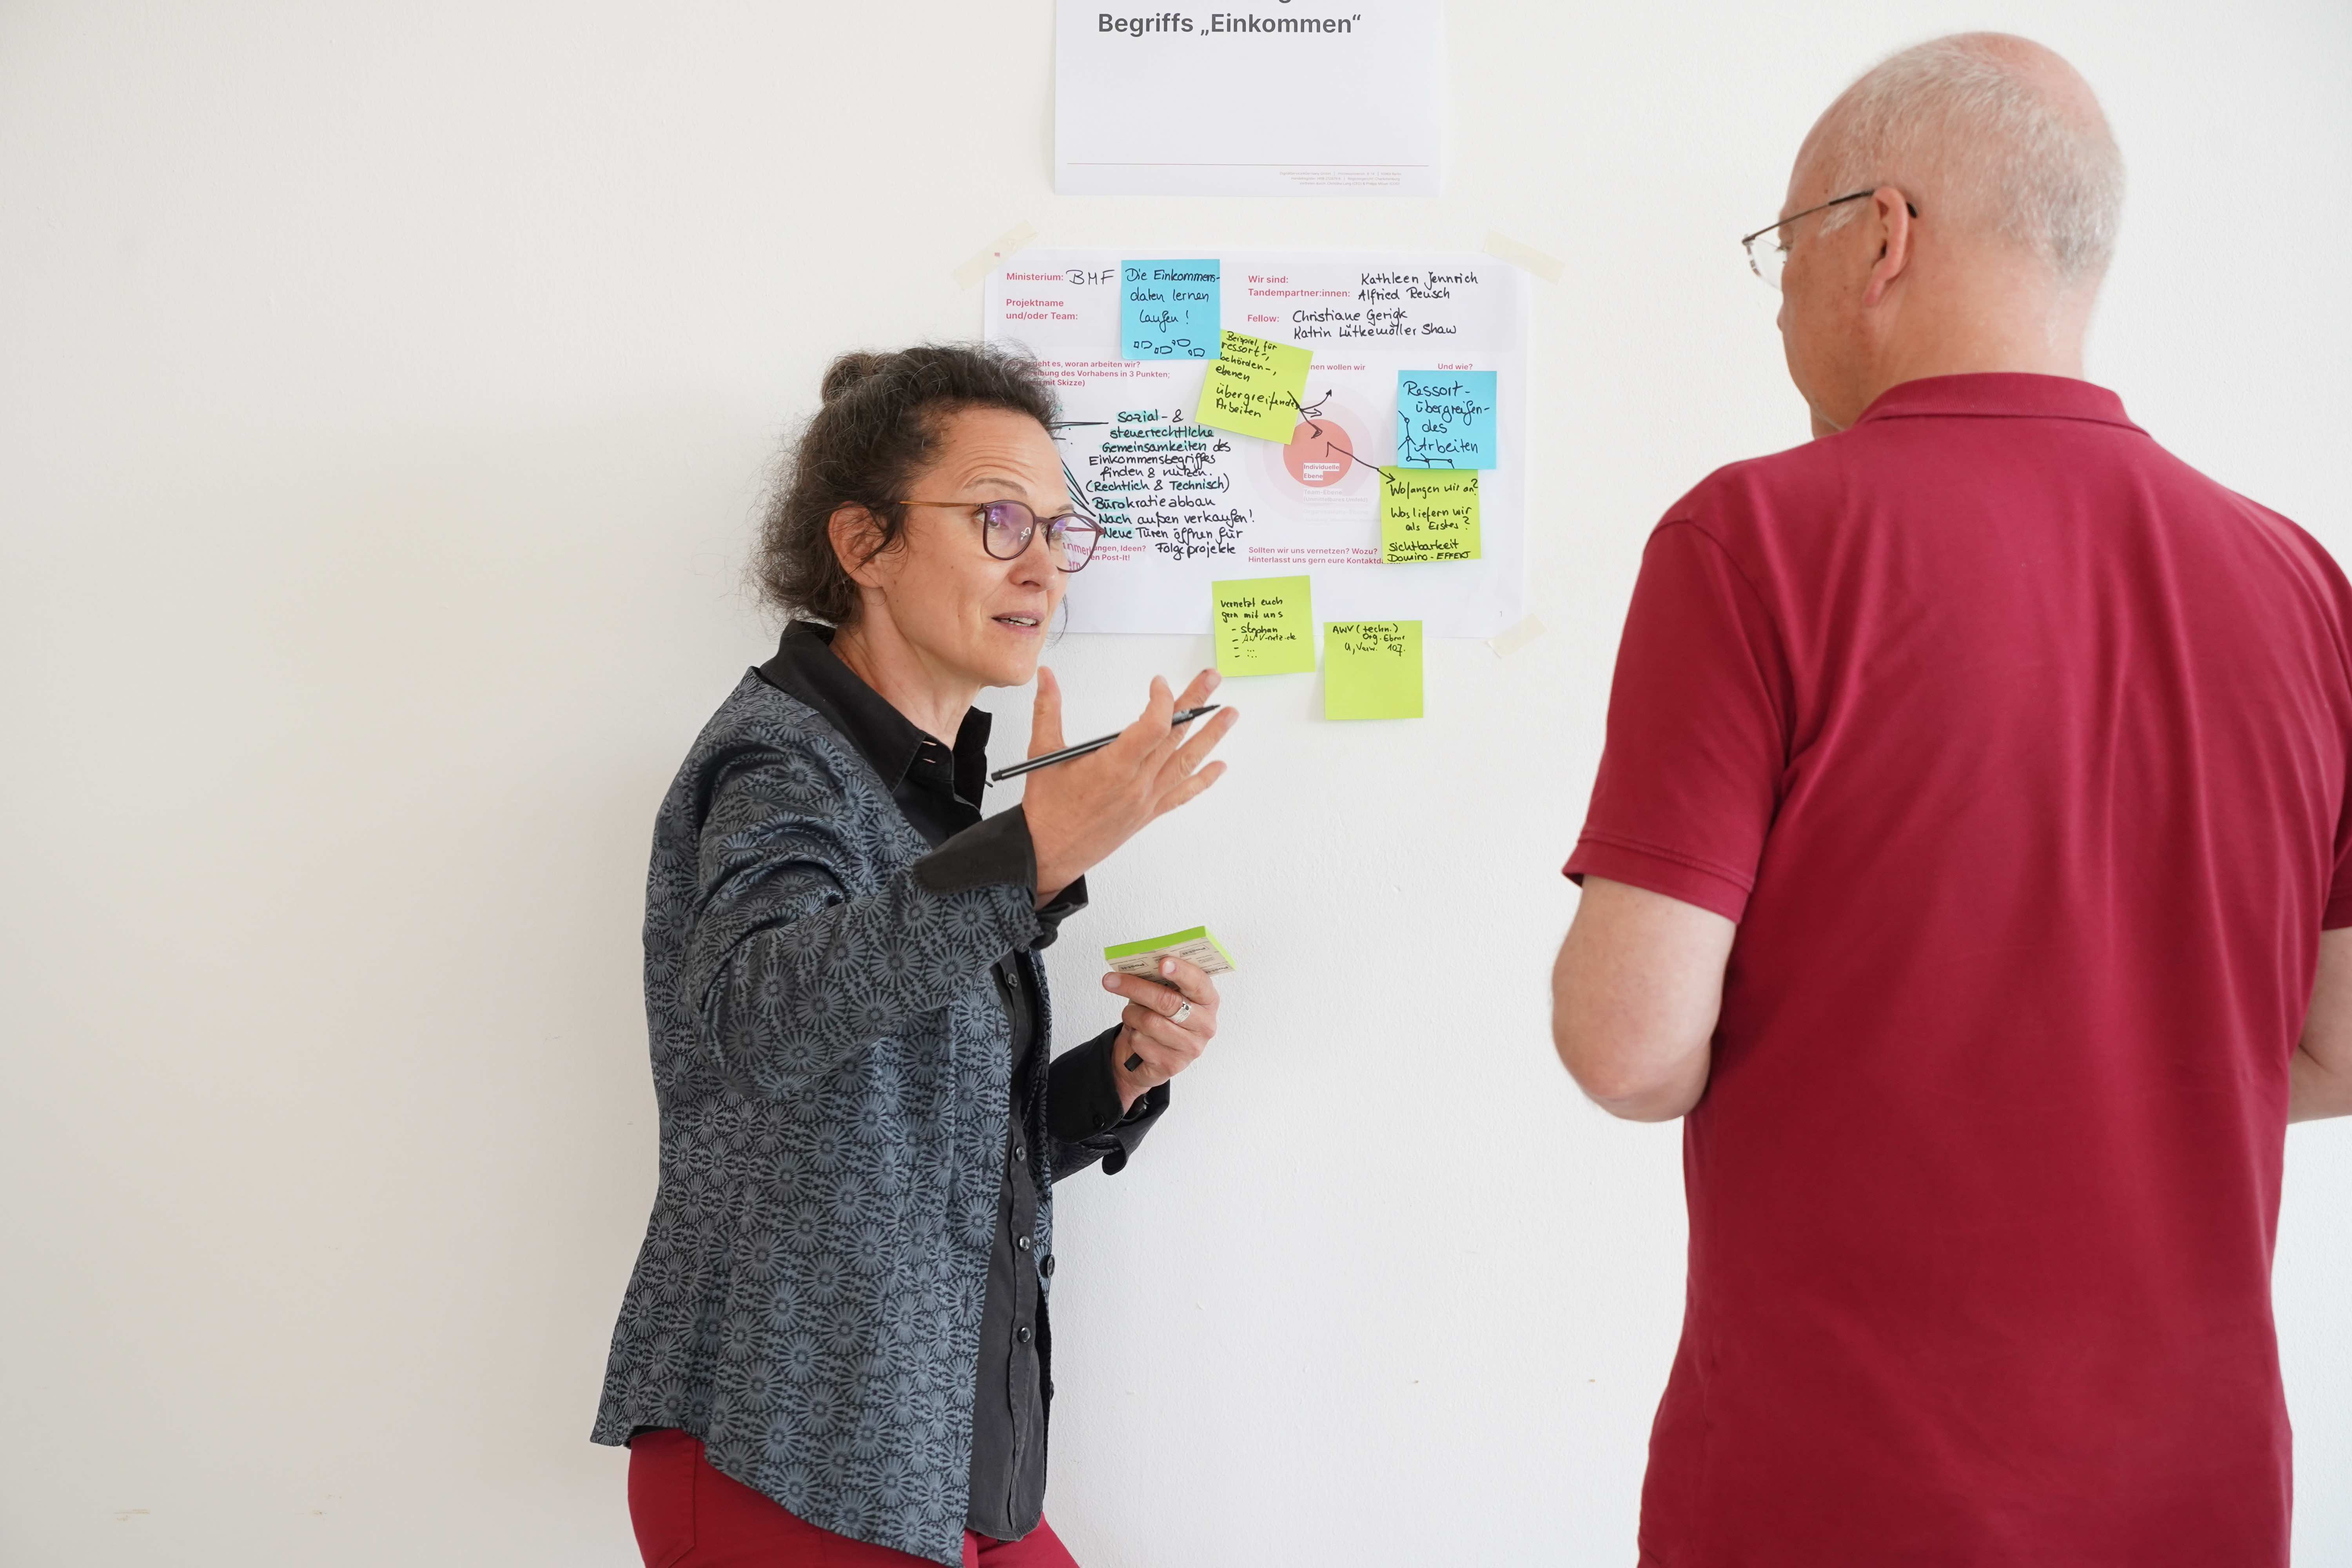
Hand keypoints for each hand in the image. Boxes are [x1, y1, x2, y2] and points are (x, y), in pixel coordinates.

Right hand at [1023, 667, 1237, 903]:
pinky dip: (1202, 780)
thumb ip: (1047, 709)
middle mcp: (1136, 783)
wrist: (1049, 853)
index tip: (1158, 683)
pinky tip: (1219, 767)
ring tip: (1229, 715)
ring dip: (1210, 737)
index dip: (1161, 700)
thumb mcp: (1043, 753)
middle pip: (1174, 736)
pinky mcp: (1147, 813)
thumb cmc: (1047, 810)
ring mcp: (1146, 799)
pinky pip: (1181, 794)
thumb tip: (1046, 676)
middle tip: (1212, 679)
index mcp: (1114, 766)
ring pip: (1185, 763)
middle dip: (1195, 703)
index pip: (1152, 727)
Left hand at [1103, 956, 1219, 1111]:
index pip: (1199, 983)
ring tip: (1131, 1014)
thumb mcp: (1164, 993)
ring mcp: (1191, 1047)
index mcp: (1208, 1000)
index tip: (1162, 963)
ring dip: (1131, 1015)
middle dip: (1135, 987)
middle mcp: (1205, 1024)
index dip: (1181, 971)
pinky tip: (1137, 1035)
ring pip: (1149, 1022)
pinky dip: (1131, 1034)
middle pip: (1168, 1002)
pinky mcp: (1172, 1064)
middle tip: (1111, 980)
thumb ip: (1159, 979)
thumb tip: (1136, 964)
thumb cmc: (1159, 1015)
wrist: (1150, 1055)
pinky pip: (1140, 1041)